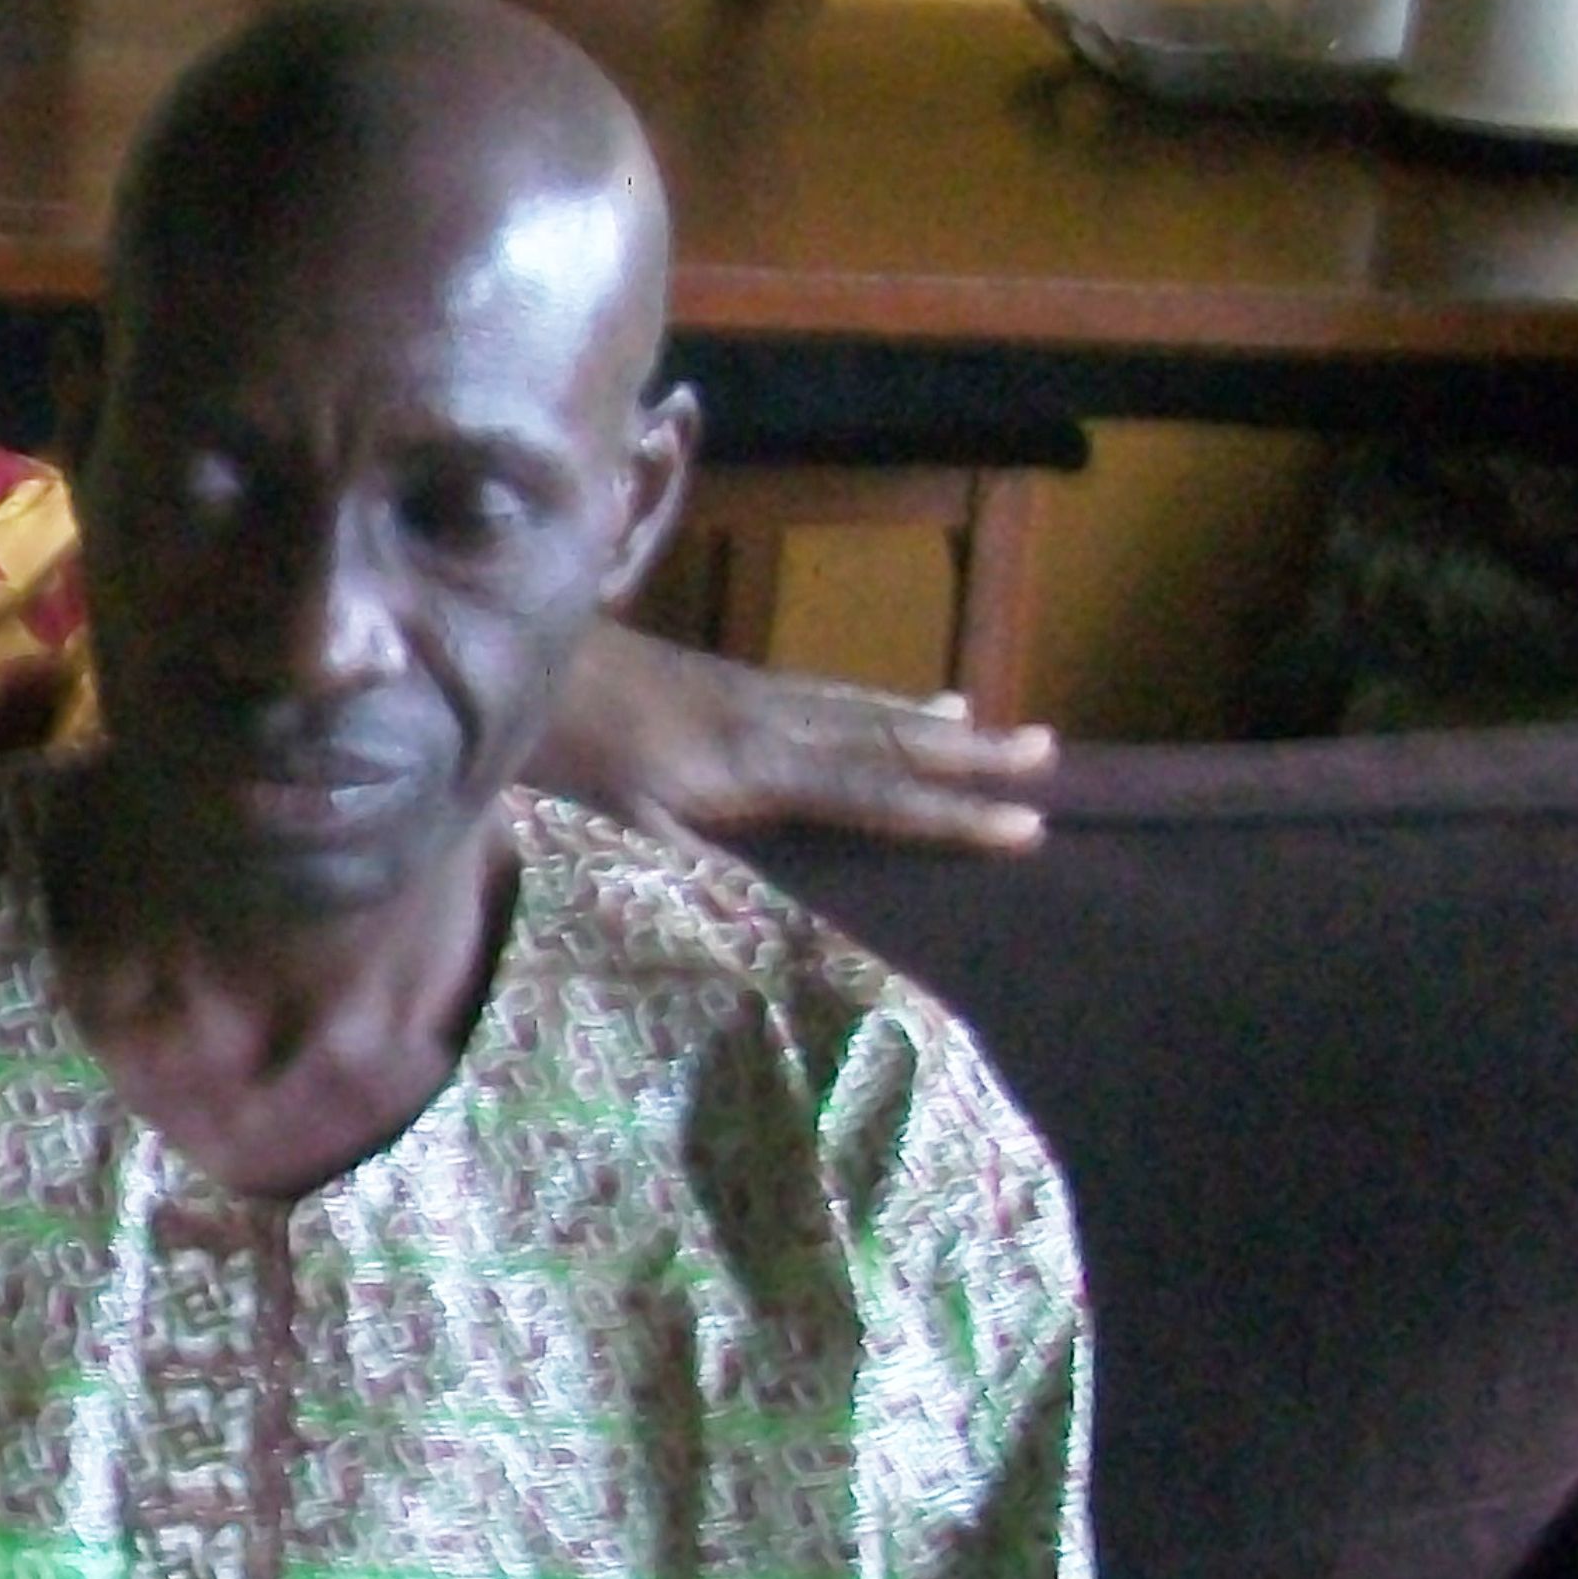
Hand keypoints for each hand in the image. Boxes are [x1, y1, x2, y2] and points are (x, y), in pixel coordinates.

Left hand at [538, 624, 1053, 853]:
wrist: (528, 660)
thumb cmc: (566, 752)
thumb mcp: (621, 824)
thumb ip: (691, 865)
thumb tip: (761, 918)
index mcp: (754, 766)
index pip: (874, 793)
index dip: (949, 814)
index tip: (1024, 826)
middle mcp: (773, 723)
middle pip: (891, 740)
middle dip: (972, 756)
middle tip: (1049, 758)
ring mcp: (758, 697)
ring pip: (870, 711)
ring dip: (940, 725)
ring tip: (1006, 731)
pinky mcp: (738, 684)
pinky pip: (834, 694)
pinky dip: (886, 702)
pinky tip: (918, 702)